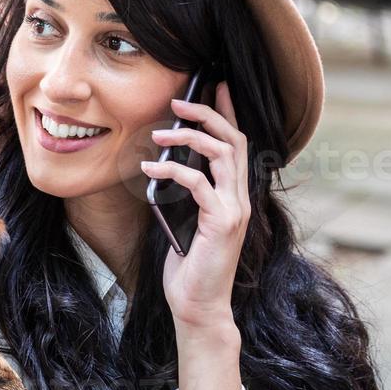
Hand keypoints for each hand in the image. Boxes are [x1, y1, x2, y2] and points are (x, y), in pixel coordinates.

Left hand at [140, 80, 246, 389]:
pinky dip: (173, 170)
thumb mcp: (185, 219)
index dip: (227, 112)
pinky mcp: (222, 222)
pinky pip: (198, 183)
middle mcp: (240, 198)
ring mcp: (234, 210)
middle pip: (234, 140)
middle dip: (207, 113)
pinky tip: (151, 168)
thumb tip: (166, 163)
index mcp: (233, 195)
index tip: (215, 85)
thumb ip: (186, 192)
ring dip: (189, 137)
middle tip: (179, 100)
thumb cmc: (190, 265)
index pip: (237, 143)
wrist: (198, 304)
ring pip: (222, 154)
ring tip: (159, 133)